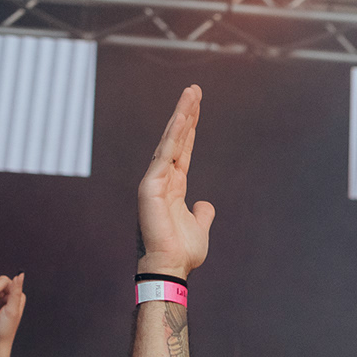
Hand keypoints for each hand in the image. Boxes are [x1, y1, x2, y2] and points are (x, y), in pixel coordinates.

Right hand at [137, 85, 215, 276]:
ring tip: (191, 93)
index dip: (190, 127)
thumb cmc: (182, 250)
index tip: (196, 106)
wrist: (171, 266)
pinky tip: (183, 116)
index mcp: (174, 185)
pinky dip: (174, 135)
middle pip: (177, 138)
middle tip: (194, 89)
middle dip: (186, 113)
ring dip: (181, 115)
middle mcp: (163, 178)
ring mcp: (155, 180)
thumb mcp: (199, 226)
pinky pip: (166, 154)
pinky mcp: (151, 185)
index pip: (183, 149)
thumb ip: (203, 212)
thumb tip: (205, 203)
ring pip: (170, 141)